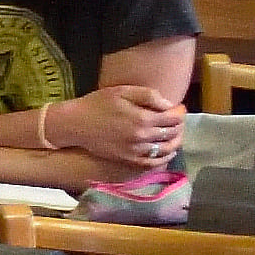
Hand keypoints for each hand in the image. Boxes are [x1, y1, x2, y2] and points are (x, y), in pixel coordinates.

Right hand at [45, 80, 183, 173]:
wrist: (74, 124)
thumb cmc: (97, 104)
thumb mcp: (122, 91)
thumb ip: (148, 95)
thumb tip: (170, 105)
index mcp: (143, 118)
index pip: (174, 118)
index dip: (179, 113)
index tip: (179, 109)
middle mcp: (142, 137)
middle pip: (172, 133)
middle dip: (178, 126)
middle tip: (176, 120)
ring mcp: (136, 150)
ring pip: (166, 149)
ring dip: (175, 141)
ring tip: (174, 135)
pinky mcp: (128, 159)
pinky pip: (153, 163)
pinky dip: (164, 158)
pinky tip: (166, 152)